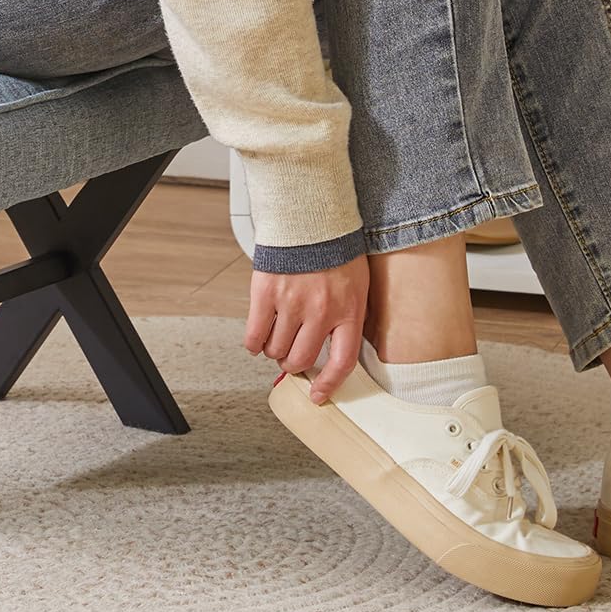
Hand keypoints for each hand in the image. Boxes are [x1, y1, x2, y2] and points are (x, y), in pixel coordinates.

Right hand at [245, 255, 368, 403]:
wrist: (311, 216)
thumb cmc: (335, 250)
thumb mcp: (357, 285)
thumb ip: (348, 315)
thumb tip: (336, 347)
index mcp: (349, 311)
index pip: (341, 362)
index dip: (328, 384)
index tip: (318, 394)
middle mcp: (321, 312)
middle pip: (301, 359)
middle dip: (293, 363)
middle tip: (290, 355)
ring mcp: (292, 304)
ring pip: (275, 350)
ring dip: (273, 351)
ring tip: (276, 338)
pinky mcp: (266, 295)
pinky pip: (254, 335)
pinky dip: (253, 343)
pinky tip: (257, 340)